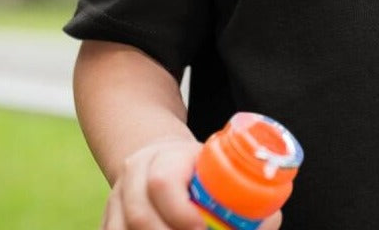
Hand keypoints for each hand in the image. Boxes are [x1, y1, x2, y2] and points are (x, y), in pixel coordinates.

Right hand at [99, 138, 283, 229]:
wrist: (155, 159)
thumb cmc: (194, 167)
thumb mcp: (214, 164)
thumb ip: (240, 188)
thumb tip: (271, 218)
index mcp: (163, 157)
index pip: (163, 182)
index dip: (181, 212)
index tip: (202, 229)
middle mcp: (133, 177)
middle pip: (140, 216)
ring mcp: (114, 202)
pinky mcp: (107, 221)